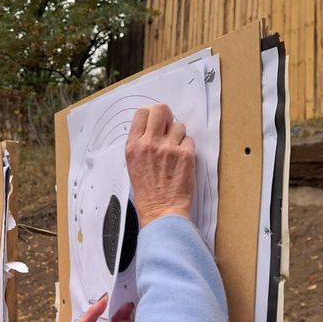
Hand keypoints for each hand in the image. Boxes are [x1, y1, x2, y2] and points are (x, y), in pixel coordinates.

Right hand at [126, 104, 194, 227]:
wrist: (161, 211)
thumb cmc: (147, 193)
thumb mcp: (133, 165)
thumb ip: (141, 144)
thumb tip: (153, 127)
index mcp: (133, 146)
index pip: (142, 113)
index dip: (152, 115)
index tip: (157, 123)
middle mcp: (149, 144)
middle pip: (161, 110)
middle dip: (167, 117)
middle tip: (169, 129)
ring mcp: (168, 149)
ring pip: (179, 126)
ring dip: (179, 137)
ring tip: (174, 153)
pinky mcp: (185, 155)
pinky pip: (189, 140)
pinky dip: (187, 149)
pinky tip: (181, 162)